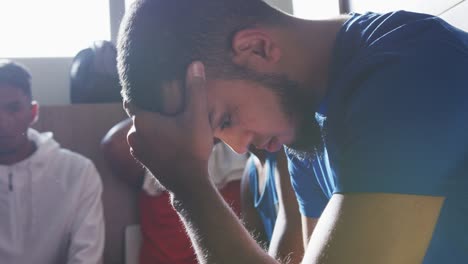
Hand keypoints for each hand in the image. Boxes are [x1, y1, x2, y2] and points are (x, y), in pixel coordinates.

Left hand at [125, 61, 212, 192]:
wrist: (189, 184)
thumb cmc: (191, 149)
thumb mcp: (196, 117)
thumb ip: (194, 90)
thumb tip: (195, 64)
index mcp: (141, 120)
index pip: (132, 98)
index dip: (140, 91)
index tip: (150, 87)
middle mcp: (133, 134)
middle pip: (140, 114)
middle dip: (152, 110)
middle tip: (169, 105)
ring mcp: (136, 150)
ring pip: (143, 130)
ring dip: (153, 126)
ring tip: (171, 122)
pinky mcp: (143, 161)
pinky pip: (146, 143)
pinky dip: (154, 139)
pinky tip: (169, 139)